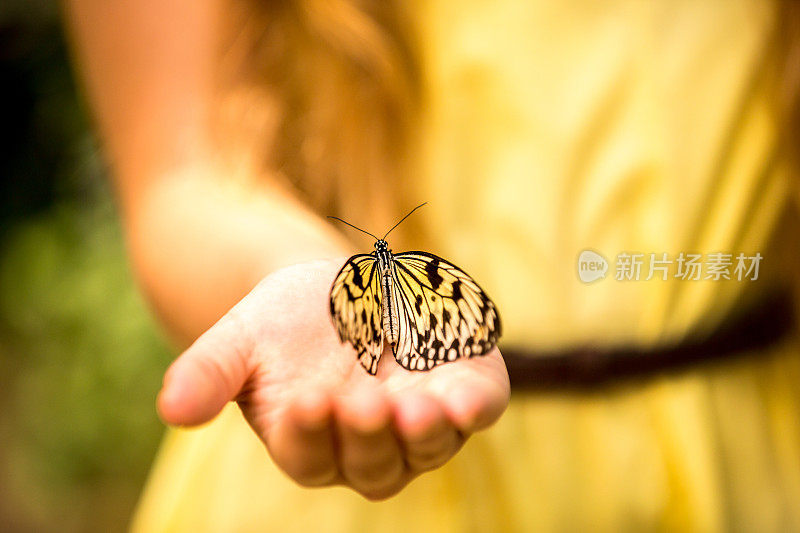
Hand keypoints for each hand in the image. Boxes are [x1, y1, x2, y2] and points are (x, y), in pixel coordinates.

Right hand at [157, 259, 509, 499]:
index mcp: (310, 443)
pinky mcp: (460, 387)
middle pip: (373, 464)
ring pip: (426, 447)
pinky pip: (476, 408)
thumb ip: (208, 372)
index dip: (310, 434)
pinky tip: (465, 397)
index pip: (310, 456)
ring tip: (416, 405)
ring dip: (423, 432)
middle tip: (361, 401)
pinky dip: (474, 406)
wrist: (339, 287)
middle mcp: (368, 447)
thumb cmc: (283, 322)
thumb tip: (170, 409)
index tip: (304, 401)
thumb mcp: (239, 338)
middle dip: (368, 435)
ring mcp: (418, 422)